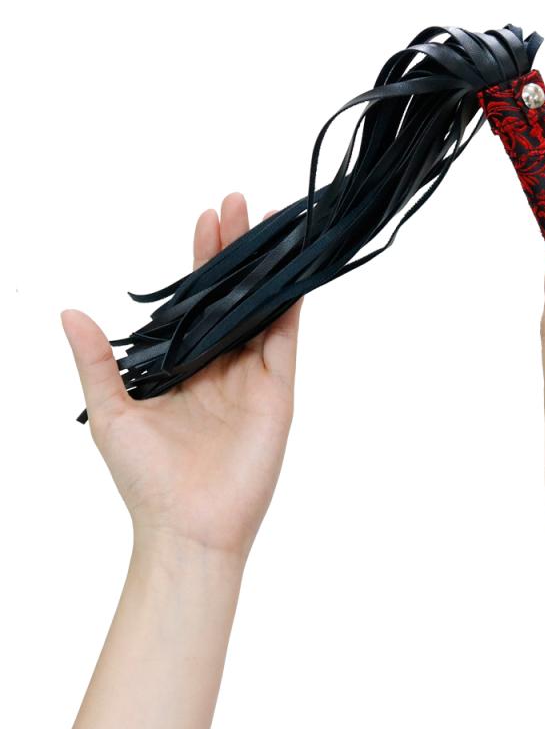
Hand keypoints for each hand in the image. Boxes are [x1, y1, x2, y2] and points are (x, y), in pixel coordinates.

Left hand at [61, 192, 300, 562]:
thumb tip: (70, 311)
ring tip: (266, 220)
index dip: (201, 260)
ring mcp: (253, 375)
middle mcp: (223, 365)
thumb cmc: (145, 478)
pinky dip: (291, 302)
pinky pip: (286, 337)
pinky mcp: (278, 389)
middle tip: (236, 202)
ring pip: (263, 307)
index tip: (204, 218)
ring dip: (265, 265)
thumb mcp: (111, 411)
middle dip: (234, 248)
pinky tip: (291, 268)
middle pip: (233, 294)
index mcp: (186, 367)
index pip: (198, 302)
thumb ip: (96, 361)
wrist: (187, 526)